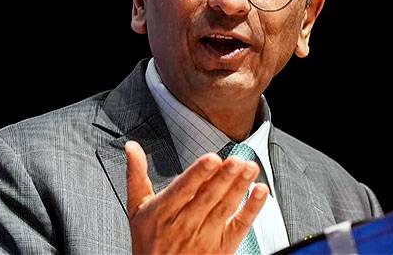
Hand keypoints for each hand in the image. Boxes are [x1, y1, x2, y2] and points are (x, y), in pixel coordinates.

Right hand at [125, 140, 268, 253]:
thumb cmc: (148, 244)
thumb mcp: (136, 210)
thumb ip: (136, 176)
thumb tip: (132, 148)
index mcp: (163, 212)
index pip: (184, 189)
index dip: (199, 174)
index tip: (212, 159)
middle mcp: (184, 224)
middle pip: (208, 197)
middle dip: (224, 177)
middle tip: (237, 160)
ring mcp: (205, 236)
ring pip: (225, 208)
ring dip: (240, 187)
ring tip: (250, 168)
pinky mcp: (223, 246)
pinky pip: (240, 225)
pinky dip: (252, 209)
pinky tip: (260, 193)